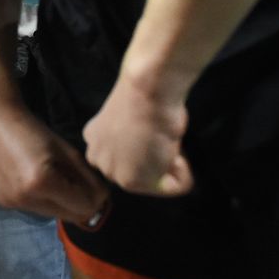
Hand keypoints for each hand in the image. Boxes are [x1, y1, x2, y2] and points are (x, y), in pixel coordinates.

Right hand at [0, 98, 109, 223]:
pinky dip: (42, 199)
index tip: (95, 184)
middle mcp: (25, 198)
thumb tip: (103, 200)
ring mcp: (12, 202)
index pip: (84, 207)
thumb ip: (88, 179)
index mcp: (42, 182)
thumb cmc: (34, 130)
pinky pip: (36, 209)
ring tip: (55, 179)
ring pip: (54, 215)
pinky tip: (34, 180)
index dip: (95, 197)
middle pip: (70, 217)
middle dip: (79, 202)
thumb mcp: (67, 152)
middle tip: (78, 182)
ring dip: (61, 202)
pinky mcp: (3, 202)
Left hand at [82, 76, 191, 195]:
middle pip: (141, 173)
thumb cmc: (147, 97)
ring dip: (171, 166)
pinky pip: (173, 187)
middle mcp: (96, 157)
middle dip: (159, 161)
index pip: (127, 159)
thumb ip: (135, 140)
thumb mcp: (134, 121)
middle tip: (162, 137)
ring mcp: (112, 171)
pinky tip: (174, 152)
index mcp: (94, 139)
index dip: (150, 148)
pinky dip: (183, 173)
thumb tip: (151, 151)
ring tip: (165, 141)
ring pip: (156, 183)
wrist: (146, 91)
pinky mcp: (130, 181)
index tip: (154, 131)